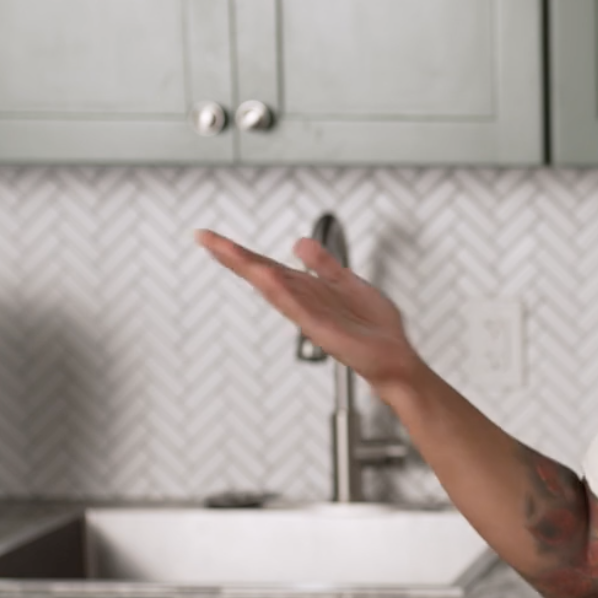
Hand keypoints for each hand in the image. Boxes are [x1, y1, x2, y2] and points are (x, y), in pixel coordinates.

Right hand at [195, 229, 422, 388]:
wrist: (395, 360)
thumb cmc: (373, 328)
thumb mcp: (348, 284)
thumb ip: (324, 265)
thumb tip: (298, 242)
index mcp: (307, 291)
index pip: (266, 266)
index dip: (239, 252)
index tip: (209, 237)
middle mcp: (303, 303)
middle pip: (262, 275)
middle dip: (233, 257)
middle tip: (202, 237)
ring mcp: (310, 318)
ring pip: (274, 289)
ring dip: (250, 269)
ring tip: (224, 249)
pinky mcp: (324, 333)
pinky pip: (300, 310)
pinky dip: (284, 294)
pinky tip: (268, 277)